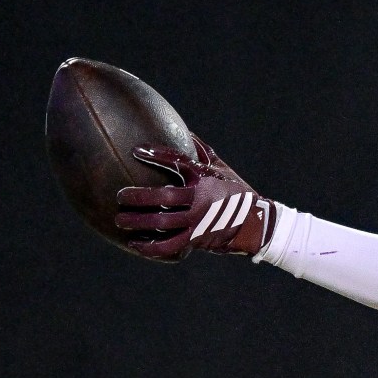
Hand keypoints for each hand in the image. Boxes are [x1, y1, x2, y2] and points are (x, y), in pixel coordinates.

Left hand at [113, 138, 274, 260]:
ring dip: (138, 222)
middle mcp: (202, 199)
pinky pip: (171, 245)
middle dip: (138, 196)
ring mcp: (200, 220)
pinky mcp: (199, 239)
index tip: (136, 150)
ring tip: (120, 220)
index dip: (157, 155)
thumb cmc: (236, 191)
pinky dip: (152, 247)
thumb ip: (200, 151)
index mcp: (206, 178)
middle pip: (164, 196)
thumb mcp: (221, 168)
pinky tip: (136, 244)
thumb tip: (182, 130)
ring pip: (163, 222)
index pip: (179, 161)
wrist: (257, 222)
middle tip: (120, 195)